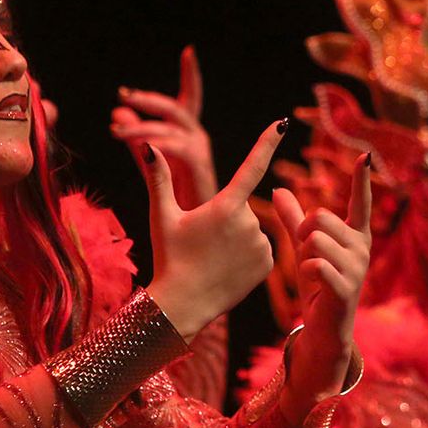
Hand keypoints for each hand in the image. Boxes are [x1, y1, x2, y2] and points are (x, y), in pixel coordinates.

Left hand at [111, 46, 216, 209]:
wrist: (192, 237)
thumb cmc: (174, 204)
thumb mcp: (150, 164)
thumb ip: (135, 138)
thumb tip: (118, 111)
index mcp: (188, 136)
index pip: (190, 98)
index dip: (190, 74)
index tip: (189, 50)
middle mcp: (197, 138)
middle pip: (174, 107)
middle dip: (148, 99)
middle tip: (122, 95)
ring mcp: (200, 150)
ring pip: (170, 127)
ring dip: (141, 127)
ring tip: (115, 131)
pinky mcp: (199, 166)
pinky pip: (175, 147)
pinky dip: (155, 144)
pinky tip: (137, 144)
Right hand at [143, 121, 284, 341]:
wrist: (183, 304)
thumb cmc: (169, 258)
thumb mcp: (162, 217)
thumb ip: (159, 179)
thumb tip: (146, 146)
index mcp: (224, 206)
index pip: (252, 166)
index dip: (267, 142)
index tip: (281, 123)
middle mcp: (249, 222)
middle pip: (241, 208)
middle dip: (225, 218)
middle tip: (203, 242)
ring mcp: (262, 244)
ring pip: (251, 229)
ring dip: (236, 238)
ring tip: (213, 258)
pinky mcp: (268, 264)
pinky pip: (261, 249)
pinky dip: (247, 255)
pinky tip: (228, 269)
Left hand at [271, 155, 371, 421]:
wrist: (323, 328)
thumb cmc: (316, 285)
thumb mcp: (303, 248)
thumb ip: (293, 220)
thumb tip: (278, 189)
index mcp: (355, 236)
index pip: (360, 203)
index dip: (361, 180)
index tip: (365, 154)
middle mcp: (362, 248)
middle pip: (320, 217)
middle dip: (304, 234)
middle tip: (307, 257)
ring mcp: (357, 268)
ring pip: (316, 239)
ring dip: (304, 255)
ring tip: (311, 272)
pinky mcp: (347, 287)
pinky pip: (316, 263)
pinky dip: (307, 271)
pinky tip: (314, 284)